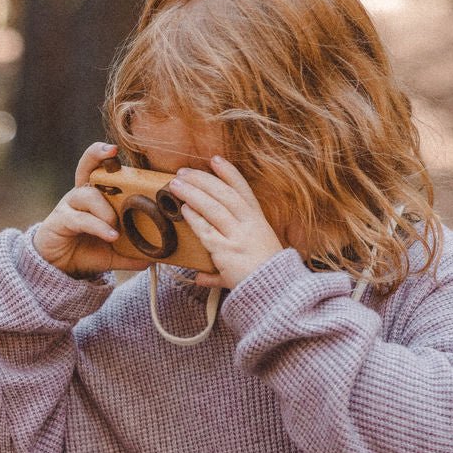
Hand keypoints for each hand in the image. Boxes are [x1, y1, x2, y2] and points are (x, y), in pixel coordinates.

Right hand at [33, 142, 134, 276]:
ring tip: (117, 229)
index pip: (99, 168)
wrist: (58, 269)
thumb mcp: (114, 252)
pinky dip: (99, 227)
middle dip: (97, 154)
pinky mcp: (60, 221)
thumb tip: (154, 258)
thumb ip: (132, 253)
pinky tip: (111, 236)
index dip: (104, 154)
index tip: (116, 149)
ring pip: (88, 195)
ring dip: (106, 210)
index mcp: (96, 196)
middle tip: (112, 152)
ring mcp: (69, 206)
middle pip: (86, 165)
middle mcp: (81, 195)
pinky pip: (81, 219)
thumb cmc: (85, 251)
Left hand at [168, 158, 284, 288]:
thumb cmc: (266, 277)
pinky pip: (207, 231)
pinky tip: (184, 208)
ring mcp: (238, 237)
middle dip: (203, 179)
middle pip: (224, 194)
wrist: (276, 293)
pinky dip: (195, 218)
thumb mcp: (251, 262)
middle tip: (184, 171)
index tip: (215, 159)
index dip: (229, 173)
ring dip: (193, 193)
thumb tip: (200, 277)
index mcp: (258, 221)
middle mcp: (249, 225)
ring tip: (176, 184)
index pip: (243, 190)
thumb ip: (224, 264)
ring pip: (213, 208)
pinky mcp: (227, 251)